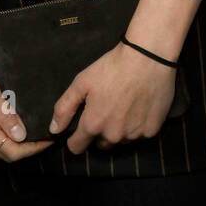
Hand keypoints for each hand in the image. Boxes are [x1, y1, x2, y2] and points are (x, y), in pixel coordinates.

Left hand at [50, 42, 176, 154]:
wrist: (148, 58)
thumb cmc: (112, 68)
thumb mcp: (81, 83)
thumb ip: (64, 108)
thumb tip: (54, 129)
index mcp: (93, 124)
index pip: (77, 147)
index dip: (74, 139)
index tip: (78, 130)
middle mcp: (114, 135)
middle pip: (100, 145)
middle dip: (99, 132)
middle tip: (104, 109)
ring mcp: (134, 135)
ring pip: (121, 140)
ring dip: (119, 129)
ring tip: (122, 105)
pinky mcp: (152, 131)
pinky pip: (139, 134)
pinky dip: (136, 125)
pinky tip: (137, 106)